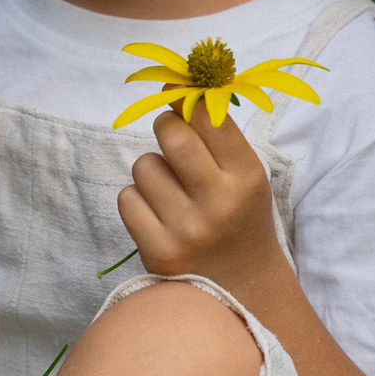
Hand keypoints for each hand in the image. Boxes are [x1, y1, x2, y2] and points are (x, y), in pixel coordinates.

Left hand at [116, 106, 289, 298]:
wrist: (241, 291)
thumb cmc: (238, 219)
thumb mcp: (244, 175)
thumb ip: (215, 133)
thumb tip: (172, 84)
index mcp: (247, 177)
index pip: (209, 117)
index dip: (187, 98)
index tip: (178, 94)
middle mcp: (219, 203)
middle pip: (171, 134)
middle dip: (166, 127)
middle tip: (172, 139)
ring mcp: (187, 230)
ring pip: (144, 166)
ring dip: (152, 171)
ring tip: (173, 192)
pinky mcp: (158, 252)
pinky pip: (127, 199)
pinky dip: (138, 201)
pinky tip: (159, 216)